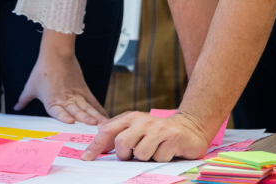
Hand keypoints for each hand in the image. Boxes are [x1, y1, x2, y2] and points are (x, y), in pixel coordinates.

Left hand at [13, 30, 107, 124]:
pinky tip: (105, 118)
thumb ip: (24, 100)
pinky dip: (99, 109)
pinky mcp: (84, 89)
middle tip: (93, 126)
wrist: (56, 54)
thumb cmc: (42, 71)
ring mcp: (76, 95)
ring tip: (102, 123)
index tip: (71, 121)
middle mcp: (65, 100)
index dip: (64, 116)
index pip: (58, 111)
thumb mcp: (30, 87)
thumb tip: (16, 108)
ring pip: (87, 107)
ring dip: (95, 115)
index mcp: (51, 101)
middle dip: (85, 119)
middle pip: (76, 110)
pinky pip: (93, 101)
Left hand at [82, 110, 209, 161]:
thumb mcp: (136, 127)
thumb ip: (117, 131)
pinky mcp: (173, 139)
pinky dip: (161, 158)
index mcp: (131, 117)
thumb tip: (97, 137)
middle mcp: (143, 121)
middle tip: (134, 154)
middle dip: (125, 155)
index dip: (96, 146)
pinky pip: (158, 158)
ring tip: (154, 150)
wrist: (189, 128)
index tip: (86, 158)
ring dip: (146, 157)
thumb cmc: (157, 132)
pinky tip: (166, 150)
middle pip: (122, 143)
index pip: (107, 131)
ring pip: (140, 154)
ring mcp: (159, 129)